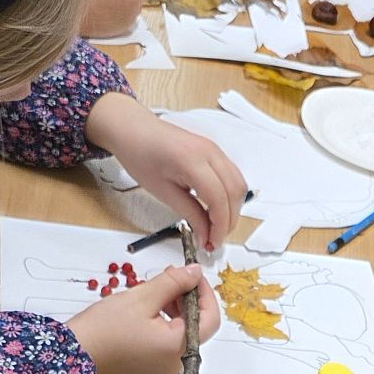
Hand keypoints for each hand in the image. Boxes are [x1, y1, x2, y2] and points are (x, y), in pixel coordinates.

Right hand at [67, 263, 219, 373]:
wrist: (71, 356)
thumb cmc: (103, 328)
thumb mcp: (142, 297)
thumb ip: (173, 283)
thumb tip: (195, 273)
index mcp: (179, 347)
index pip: (210, 318)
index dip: (204, 292)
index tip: (191, 274)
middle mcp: (176, 363)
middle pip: (198, 326)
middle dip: (189, 298)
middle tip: (172, 276)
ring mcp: (163, 368)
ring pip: (183, 333)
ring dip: (176, 309)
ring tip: (158, 289)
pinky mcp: (150, 367)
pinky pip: (168, 342)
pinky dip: (165, 322)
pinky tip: (150, 307)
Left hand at [86, 94, 246, 249]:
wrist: (135, 131)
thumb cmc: (141, 155)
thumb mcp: (163, 192)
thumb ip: (190, 214)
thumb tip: (205, 235)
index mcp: (193, 160)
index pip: (219, 199)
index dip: (220, 226)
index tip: (212, 242)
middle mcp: (210, 152)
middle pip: (235, 192)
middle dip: (229, 220)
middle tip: (215, 239)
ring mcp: (215, 149)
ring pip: (239, 185)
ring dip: (233, 209)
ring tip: (217, 226)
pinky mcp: (214, 152)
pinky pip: (233, 176)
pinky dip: (230, 196)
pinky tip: (218, 209)